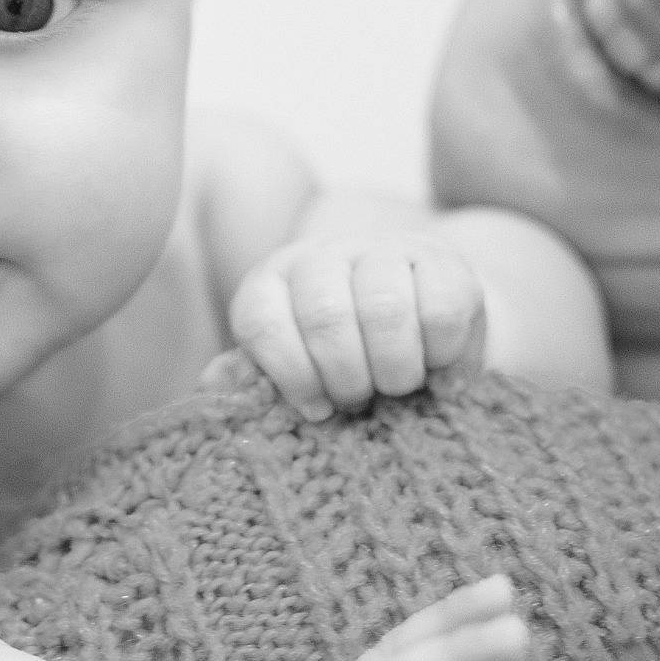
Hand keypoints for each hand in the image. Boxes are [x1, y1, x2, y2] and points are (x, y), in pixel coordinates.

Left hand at [225, 234, 485, 419]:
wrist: (420, 336)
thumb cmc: (340, 367)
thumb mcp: (291, 375)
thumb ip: (250, 381)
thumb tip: (215, 382)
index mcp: (272, 283)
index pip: (261, 319)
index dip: (289, 374)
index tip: (315, 410)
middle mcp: (323, 256)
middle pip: (324, 315)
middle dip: (345, 377)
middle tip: (361, 402)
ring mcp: (385, 250)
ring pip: (385, 309)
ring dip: (395, 370)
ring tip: (399, 389)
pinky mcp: (444, 261)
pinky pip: (442, 310)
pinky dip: (443, 357)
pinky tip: (440, 376)